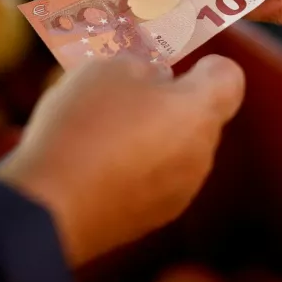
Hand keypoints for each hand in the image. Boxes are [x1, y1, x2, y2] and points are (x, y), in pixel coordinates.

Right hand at [0, 54, 245, 266]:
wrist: (52, 208)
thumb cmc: (85, 127)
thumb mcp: (108, 68)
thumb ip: (142, 64)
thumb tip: (154, 75)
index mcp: (200, 111)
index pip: (229, 78)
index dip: (206, 65)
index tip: (176, 65)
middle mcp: (201, 154)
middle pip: (198, 115)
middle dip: (168, 101)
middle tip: (123, 92)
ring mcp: (180, 190)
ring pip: (176, 149)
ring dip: (150, 135)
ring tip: (100, 130)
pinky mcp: (154, 217)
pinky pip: (154, 180)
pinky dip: (134, 168)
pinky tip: (94, 164)